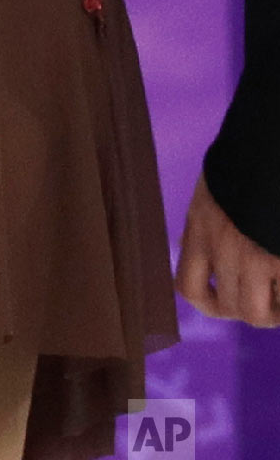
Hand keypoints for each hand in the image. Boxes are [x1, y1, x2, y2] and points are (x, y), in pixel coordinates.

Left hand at [176, 174, 279, 324]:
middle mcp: (223, 246)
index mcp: (201, 227)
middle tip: (267, 302)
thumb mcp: (211, 189)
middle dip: (248, 310)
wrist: (269, 146)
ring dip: (273, 312)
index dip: (207, 304)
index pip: (189, 286)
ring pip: (257, 313)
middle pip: (230, 305)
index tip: (222, 304)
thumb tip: (187, 247)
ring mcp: (255, 256)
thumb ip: (201, 221)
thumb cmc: (245, 163)